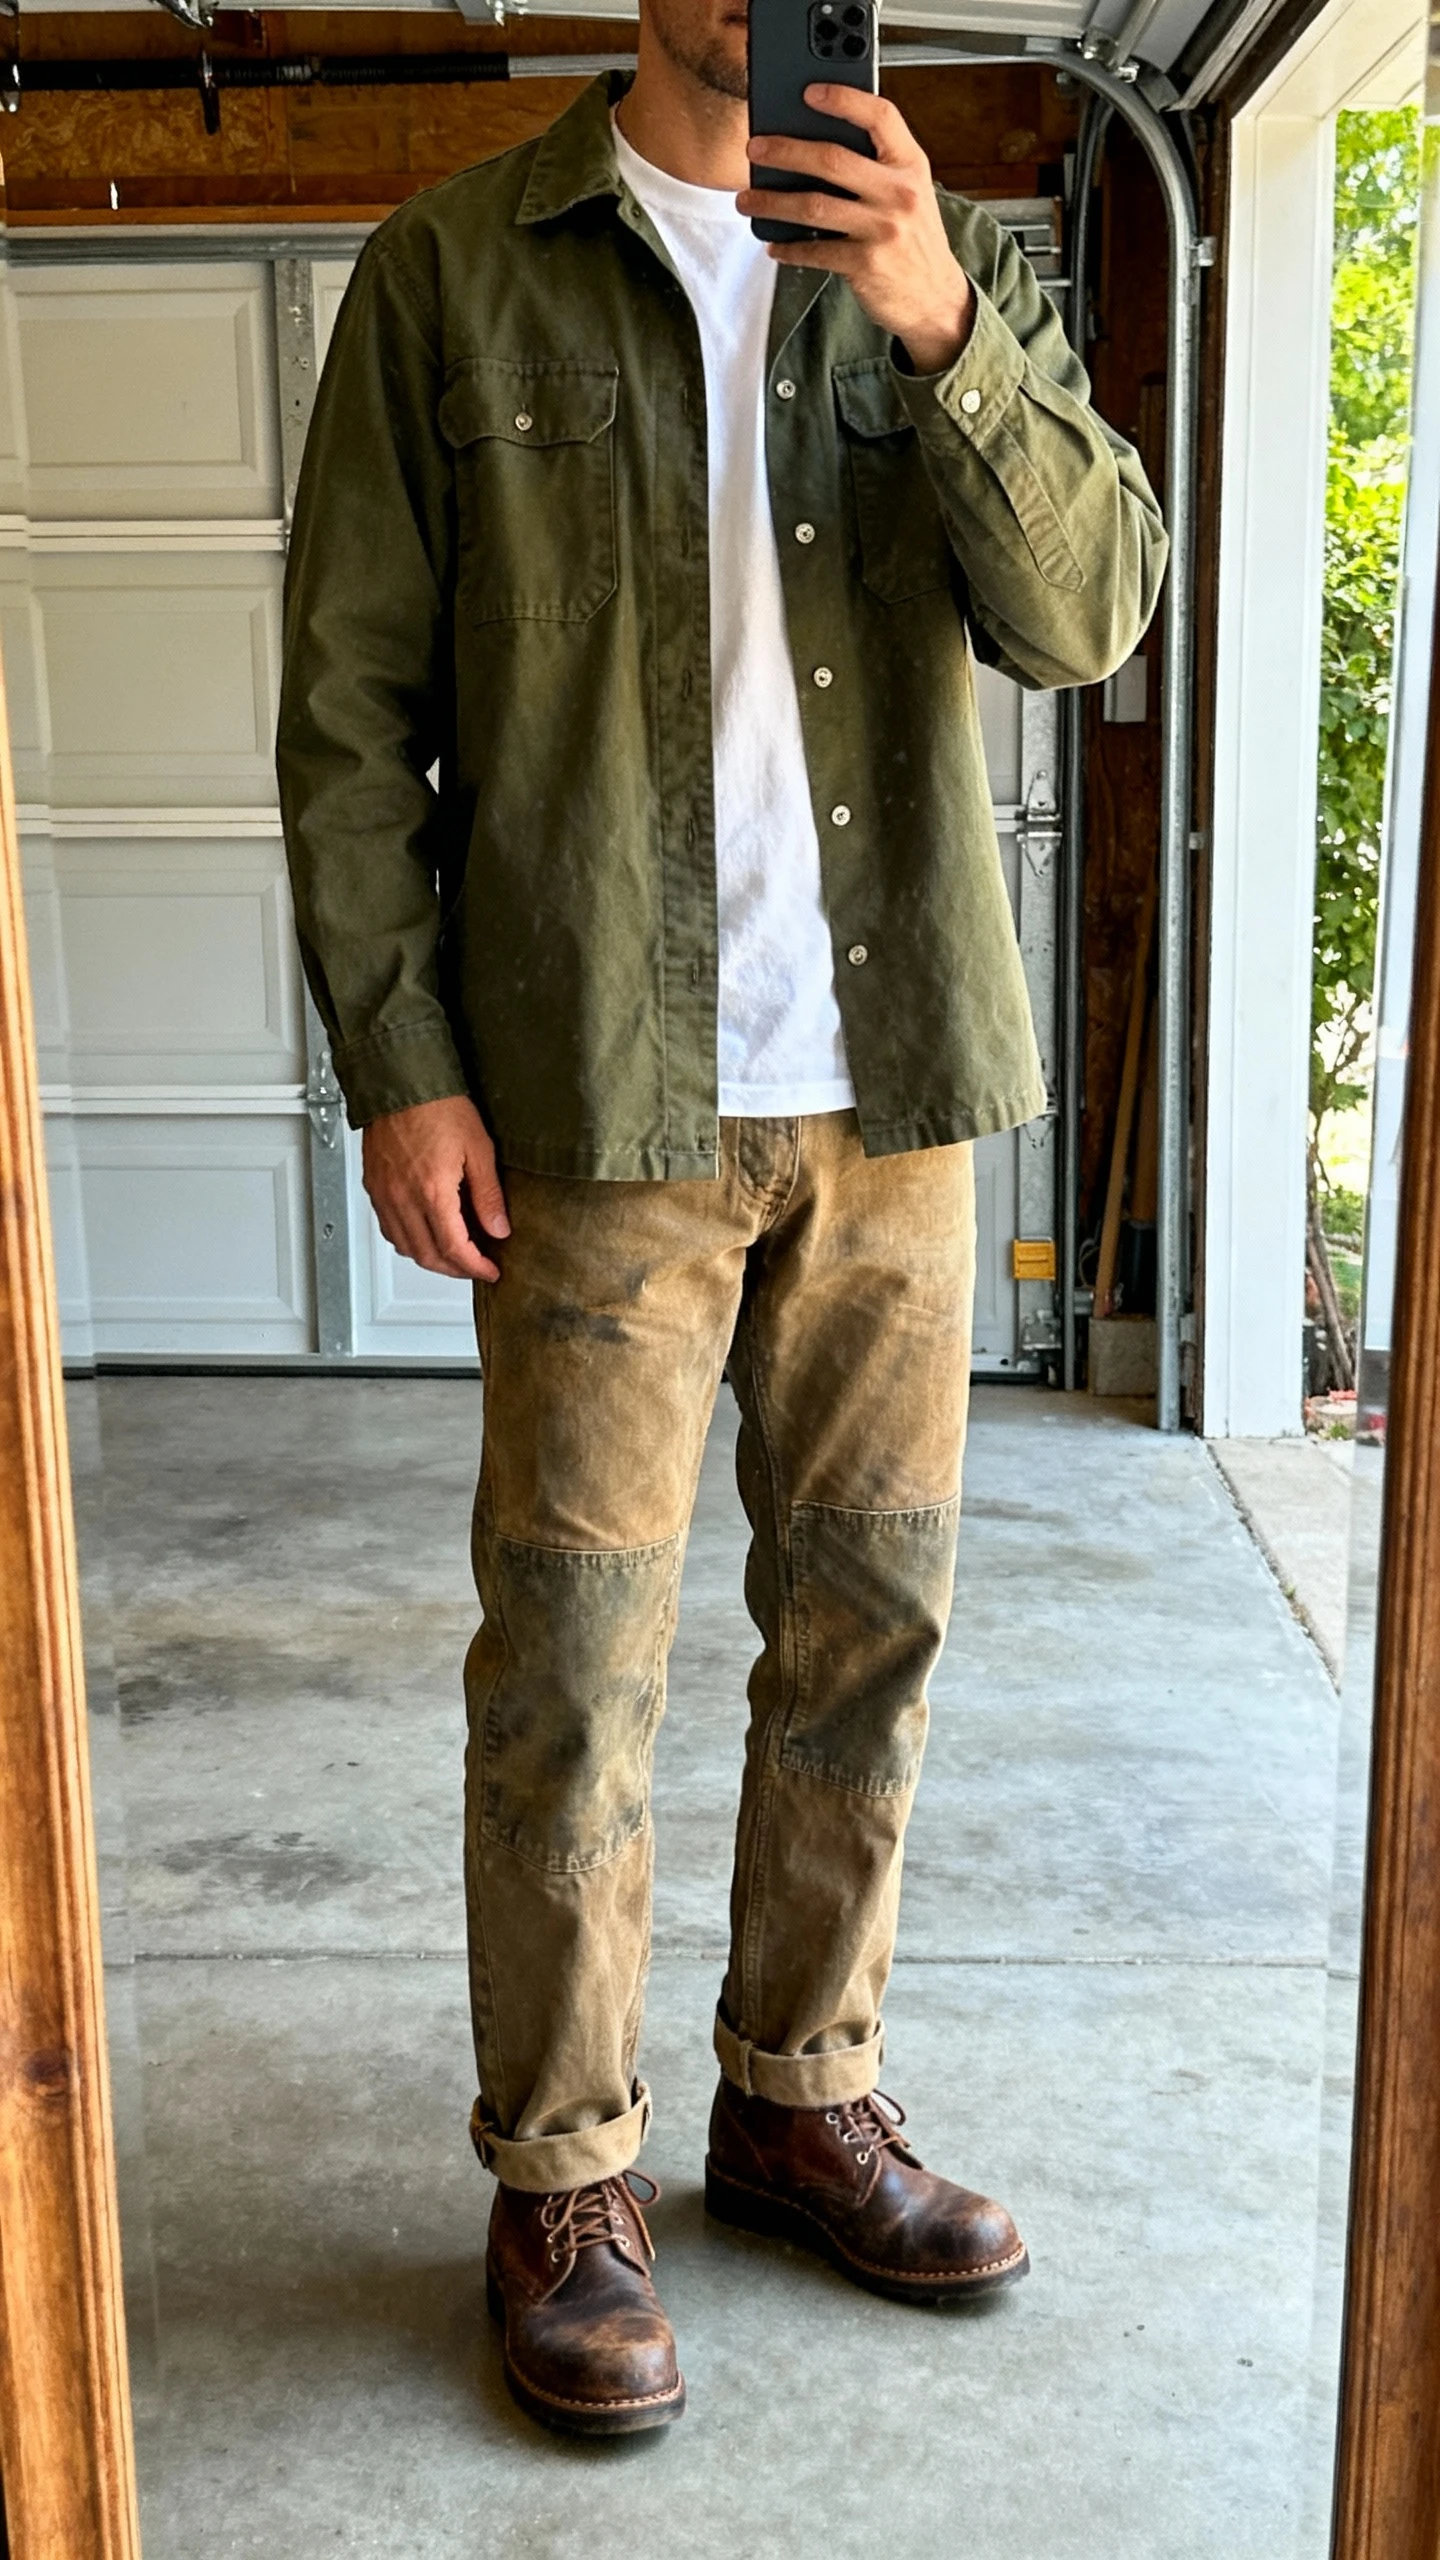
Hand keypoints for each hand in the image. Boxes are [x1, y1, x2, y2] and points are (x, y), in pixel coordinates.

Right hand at [361, 1095, 509, 1283]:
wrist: (401, 1081)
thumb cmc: (437, 1105)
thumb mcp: (479, 1149)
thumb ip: (488, 1195)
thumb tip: (498, 1228)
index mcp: (432, 1192)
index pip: (454, 1249)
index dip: (475, 1267)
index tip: (489, 1270)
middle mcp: (403, 1198)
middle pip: (427, 1256)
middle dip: (454, 1270)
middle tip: (475, 1268)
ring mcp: (384, 1194)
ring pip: (405, 1247)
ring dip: (430, 1258)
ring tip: (453, 1254)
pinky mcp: (374, 1186)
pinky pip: (388, 1228)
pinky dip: (408, 1241)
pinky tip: (423, 1233)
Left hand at [739, 87, 975, 375]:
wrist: (936, 299)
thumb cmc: (914, 240)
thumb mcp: (910, 192)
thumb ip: (878, 166)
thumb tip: (814, 145)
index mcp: (910, 166)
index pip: (881, 117)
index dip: (844, 99)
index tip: (810, 92)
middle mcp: (899, 194)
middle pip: (832, 160)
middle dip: (786, 151)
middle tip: (755, 149)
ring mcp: (882, 230)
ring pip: (814, 206)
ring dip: (773, 201)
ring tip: (747, 199)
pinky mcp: (865, 265)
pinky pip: (815, 251)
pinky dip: (789, 248)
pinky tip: (774, 244)